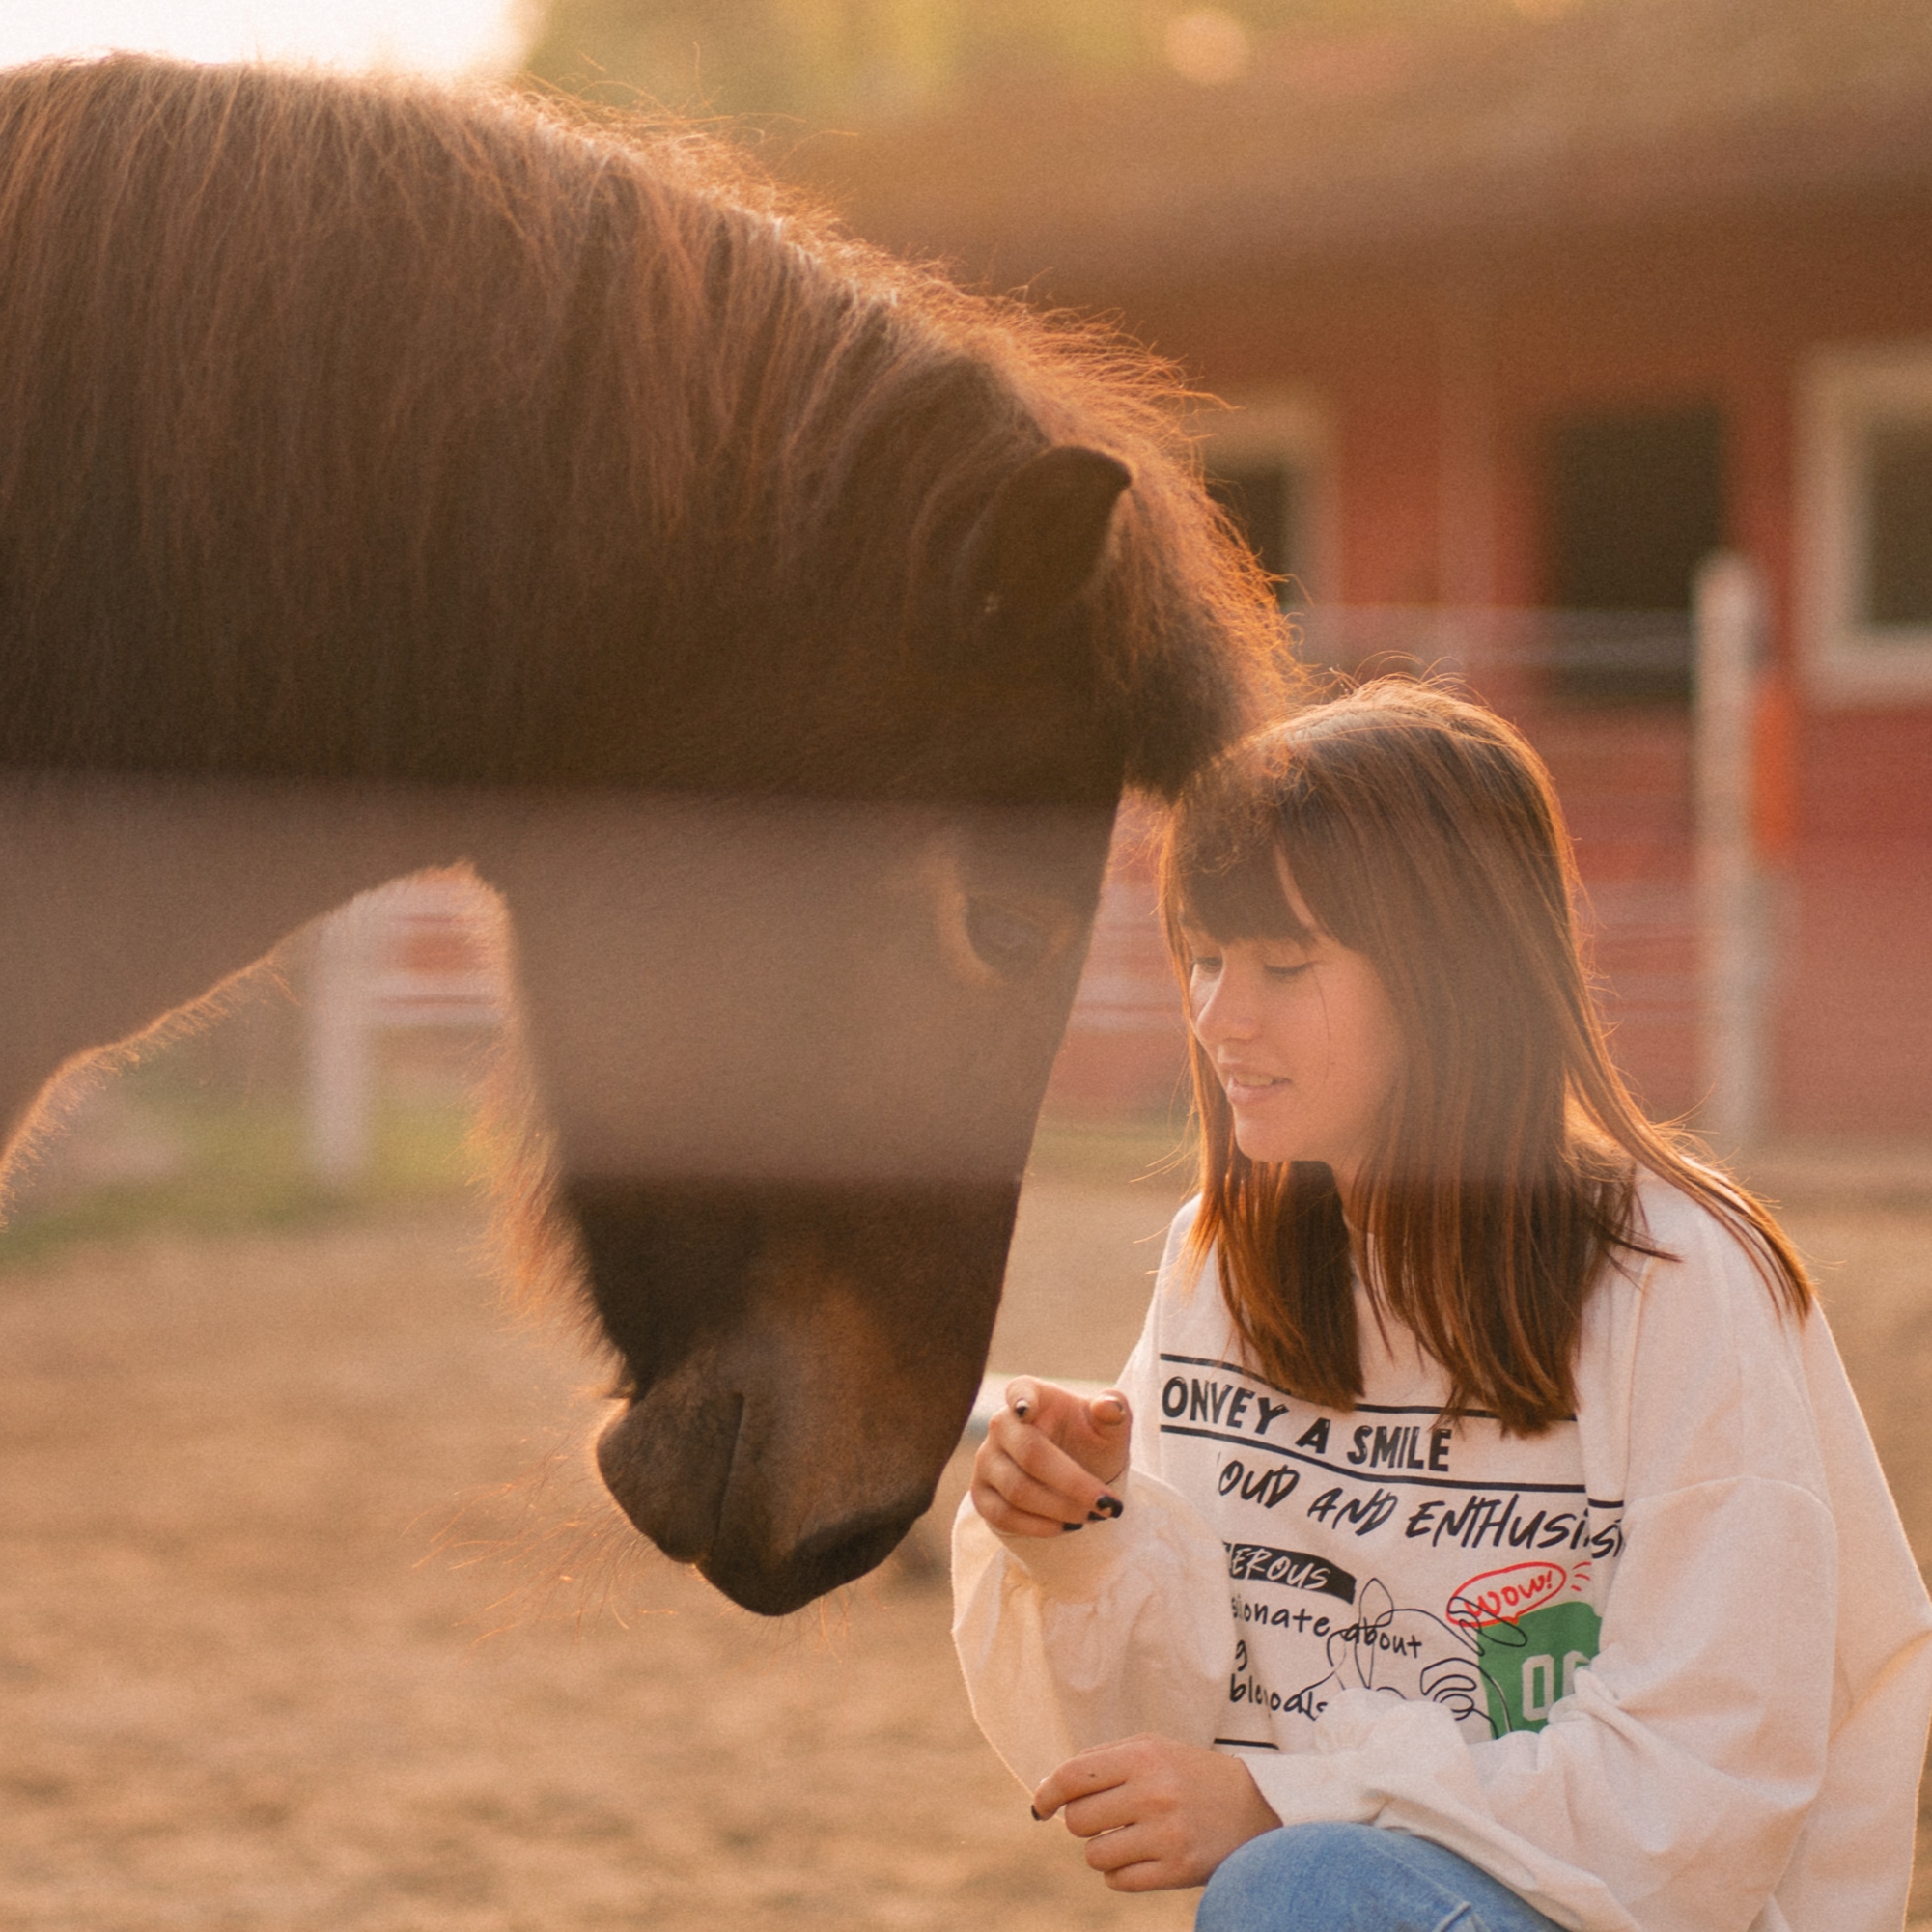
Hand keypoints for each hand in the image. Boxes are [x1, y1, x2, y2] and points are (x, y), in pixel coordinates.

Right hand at [970, 1377, 1131, 1537]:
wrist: (1076, 1479)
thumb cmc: (1091, 1445)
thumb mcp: (1109, 1429)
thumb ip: (1114, 1413)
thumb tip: (1109, 1406)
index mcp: (1031, 1396)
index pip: (1020, 1391)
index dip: (1021, 1399)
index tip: (1025, 1409)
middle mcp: (1001, 1424)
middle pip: (1031, 1454)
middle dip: (1073, 1484)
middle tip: (1107, 1505)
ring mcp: (987, 1460)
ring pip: (1017, 1490)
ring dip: (1060, 1509)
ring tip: (1093, 1516)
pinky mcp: (981, 1494)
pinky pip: (1003, 1516)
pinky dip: (1038, 1527)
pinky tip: (1066, 1527)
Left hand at [1031, 1734, 1281, 1890]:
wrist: (1255, 1806)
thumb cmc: (1188, 1775)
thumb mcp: (1151, 1749)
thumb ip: (1101, 1762)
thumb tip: (1049, 1789)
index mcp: (1143, 1756)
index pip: (1072, 1777)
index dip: (1047, 1793)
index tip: (1041, 1805)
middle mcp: (1153, 1794)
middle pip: (1078, 1821)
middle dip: (1080, 1822)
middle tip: (1102, 1818)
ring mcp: (1166, 1835)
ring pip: (1095, 1855)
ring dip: (1101, 1850)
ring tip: (1126, 1838)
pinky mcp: (1177, 1870)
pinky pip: (1119, 1881)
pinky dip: (1120, 1873)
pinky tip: (1141, 1857)